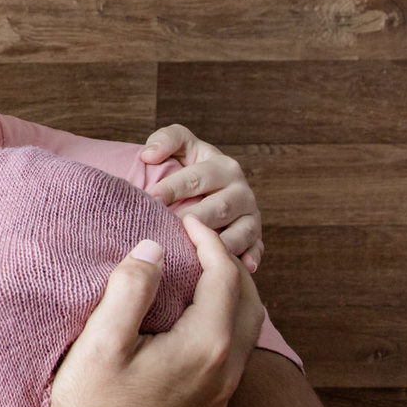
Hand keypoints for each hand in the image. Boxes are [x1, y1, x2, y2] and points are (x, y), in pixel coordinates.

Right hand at [39, 218, 263, 406]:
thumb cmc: (92, 404)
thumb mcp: (102, 339)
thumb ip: (131, 288)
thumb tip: (153, 248)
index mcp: (205, 348)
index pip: (224, 278)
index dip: (207, 242)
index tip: (184, 222)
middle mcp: (224, 372)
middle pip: (249, 302)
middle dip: (228, 263)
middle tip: (198, 240)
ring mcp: (220, 393)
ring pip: (247, 330)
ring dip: (231, 293)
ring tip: (200, 271)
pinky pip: (235, 352)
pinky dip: (225, 320)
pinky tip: (194, 317)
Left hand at [141, 123, 263, 271]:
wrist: (207, 189)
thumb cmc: (188, 166)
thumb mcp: (180, 145)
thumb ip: (166, 139)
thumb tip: (149, 155)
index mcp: (223, 166)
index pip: (197, 178)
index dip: (173, 187)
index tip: (151, 199)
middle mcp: (241, 191)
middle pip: (218, 208)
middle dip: (194, 220)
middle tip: (170, 229)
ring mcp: (250, 216)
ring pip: (240, 232)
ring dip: (220, 243)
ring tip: (198, 253)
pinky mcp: (255, 237)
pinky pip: (256, 249)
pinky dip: (251, 258)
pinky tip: (243, 267)